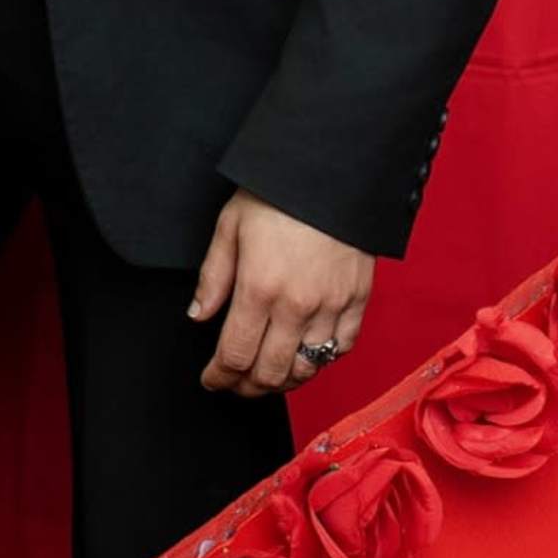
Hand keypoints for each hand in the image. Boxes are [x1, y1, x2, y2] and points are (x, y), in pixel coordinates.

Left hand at [188, 190, 373, 399]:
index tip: (212, 379)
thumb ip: (214, 277)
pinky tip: (306, 355)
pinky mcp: (358, 300)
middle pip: (269, 373)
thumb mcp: (231, 226)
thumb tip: (198, 316)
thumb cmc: (278, 194)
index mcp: (259, 288)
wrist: (333, 170)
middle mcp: (296, 306)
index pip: (235, 355)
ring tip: (267, 375)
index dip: (219, 377)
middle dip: (246, 387)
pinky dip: (322, 361)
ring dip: (283, 381)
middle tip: (235, 383)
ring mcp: (331, 306)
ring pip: (307, 368)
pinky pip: (342, 348)